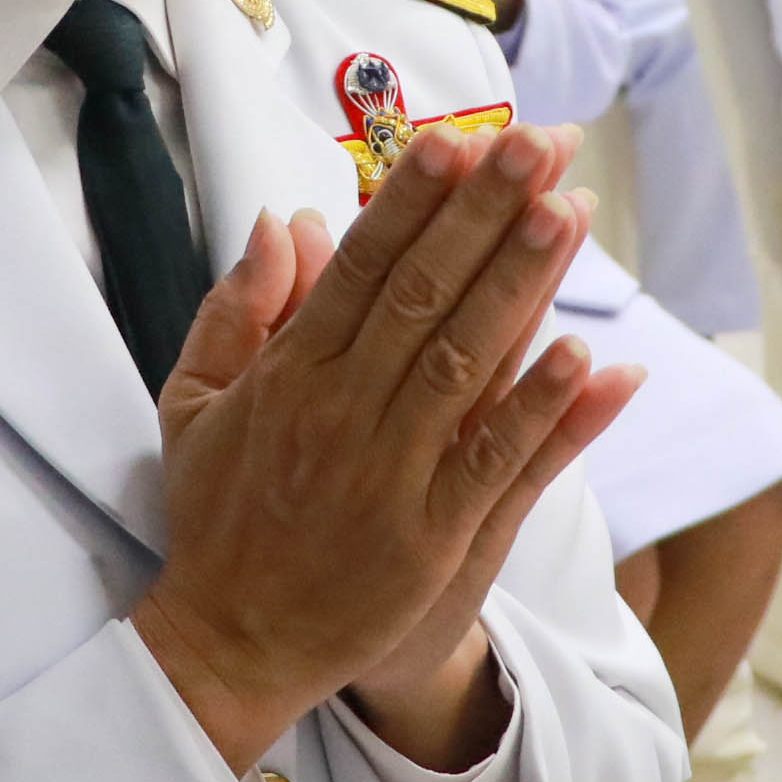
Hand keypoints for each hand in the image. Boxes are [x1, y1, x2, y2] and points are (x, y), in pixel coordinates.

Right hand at [133, 124, 641, 772]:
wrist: (230, 643)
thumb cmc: (217, 515)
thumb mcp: (194, 403)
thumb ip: (238, 310)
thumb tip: (283, 222)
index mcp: (288, 374)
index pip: (362, 266)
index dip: (413, 199)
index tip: (458, 138)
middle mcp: (341, 413)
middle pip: (425, 294)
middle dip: (485, 213)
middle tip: (540, 142)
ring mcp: (390, 477)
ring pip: (467, 363)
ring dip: (523, 286)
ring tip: (571, 212)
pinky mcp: (431, 539)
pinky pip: (495, 464)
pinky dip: (541, 411)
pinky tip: (588, 357)